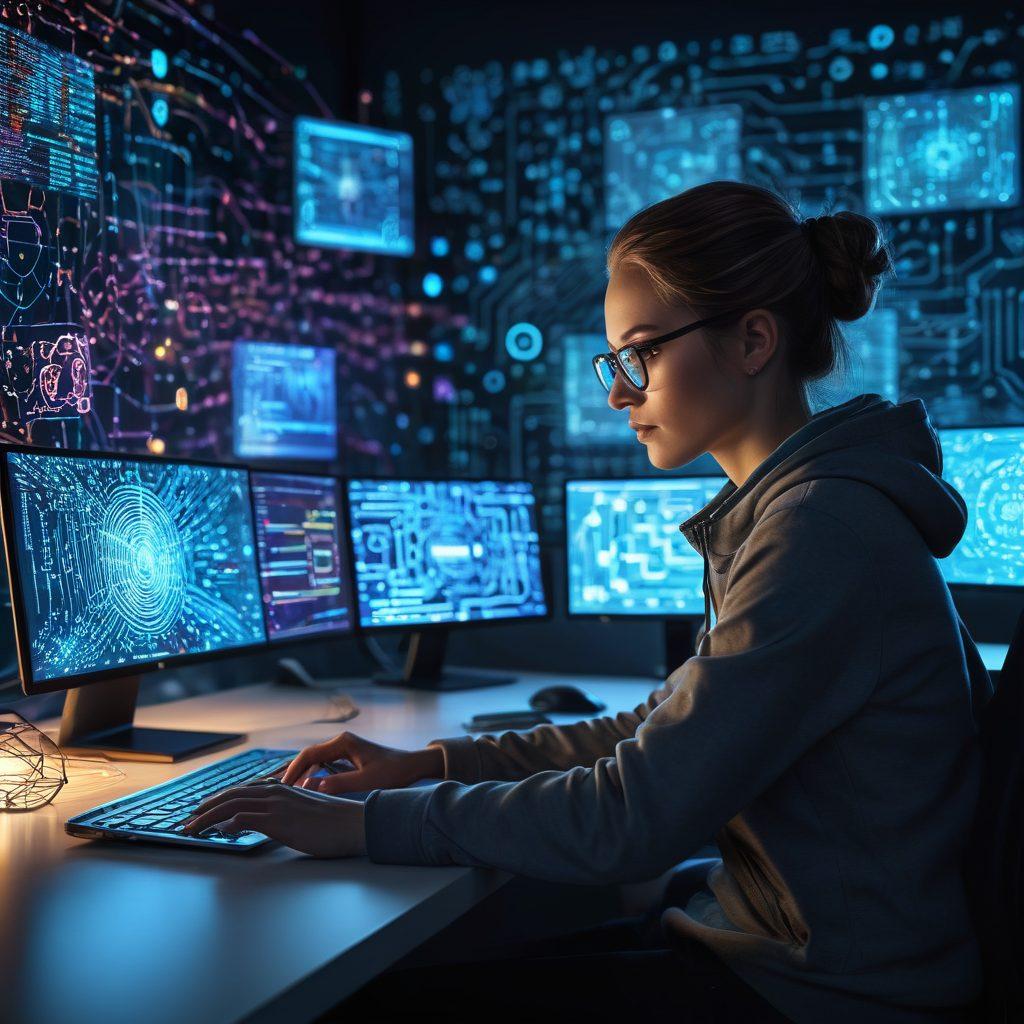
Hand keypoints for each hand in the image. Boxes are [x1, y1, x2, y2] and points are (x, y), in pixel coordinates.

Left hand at [182, 782, 365, 857]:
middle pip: (231, 796)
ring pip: (231, 806)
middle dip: (206, 808)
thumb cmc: (335, 821)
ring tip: (192, 829)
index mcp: (282, 788)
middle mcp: (276, 792)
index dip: (220, 799)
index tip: (204, 809)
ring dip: (207, 818)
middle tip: (189, 820)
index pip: (242, 791)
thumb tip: (267, 820)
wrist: (354, 823)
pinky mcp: (279, 821)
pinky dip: (226, 824)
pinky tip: (217, 832)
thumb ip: (285, 811)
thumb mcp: (306, 811)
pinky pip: (244, 819)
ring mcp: (276, 805)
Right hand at [280, 731, 443, 795]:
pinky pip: (323, 764)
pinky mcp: (348, 757)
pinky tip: (305, 787)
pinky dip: (312, 774)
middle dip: (292, 771)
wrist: (413, 766)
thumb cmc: (393, 772)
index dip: (293, 769)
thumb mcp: (367, 780)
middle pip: (308, 755)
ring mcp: (344, 748)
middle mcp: (341, 742)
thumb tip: (313, 786)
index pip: (309, 754)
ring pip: (314, 760)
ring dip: (301, 773)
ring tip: (285, 790)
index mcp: (343, 743)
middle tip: (276, 789)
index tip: (282, 785)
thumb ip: (340, 783)